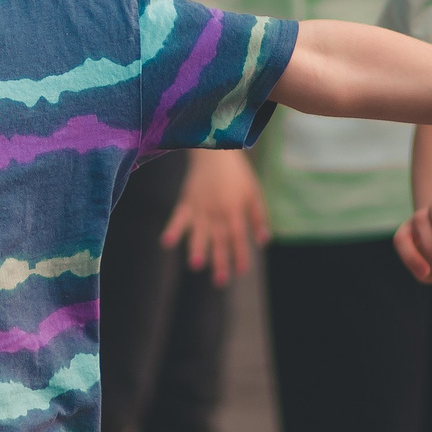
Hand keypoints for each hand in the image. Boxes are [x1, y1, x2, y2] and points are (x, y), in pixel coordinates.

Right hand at [164, 149, 266, 284]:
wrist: (215, 150)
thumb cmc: (237, 173)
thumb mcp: (254, 192)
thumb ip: (259, 217)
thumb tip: (263, 242)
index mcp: (235, 210)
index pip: (238, 237)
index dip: (240, 254)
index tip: (240, 271)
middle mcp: (217, 212)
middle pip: (219, 240)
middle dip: (220, 261)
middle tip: (220, 282)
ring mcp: (200, 208)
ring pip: (199, 232)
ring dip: (197, 248)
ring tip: (195, 265)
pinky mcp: (186, 201)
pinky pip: (178, 217)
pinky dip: (173, 229)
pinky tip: (167, 243)